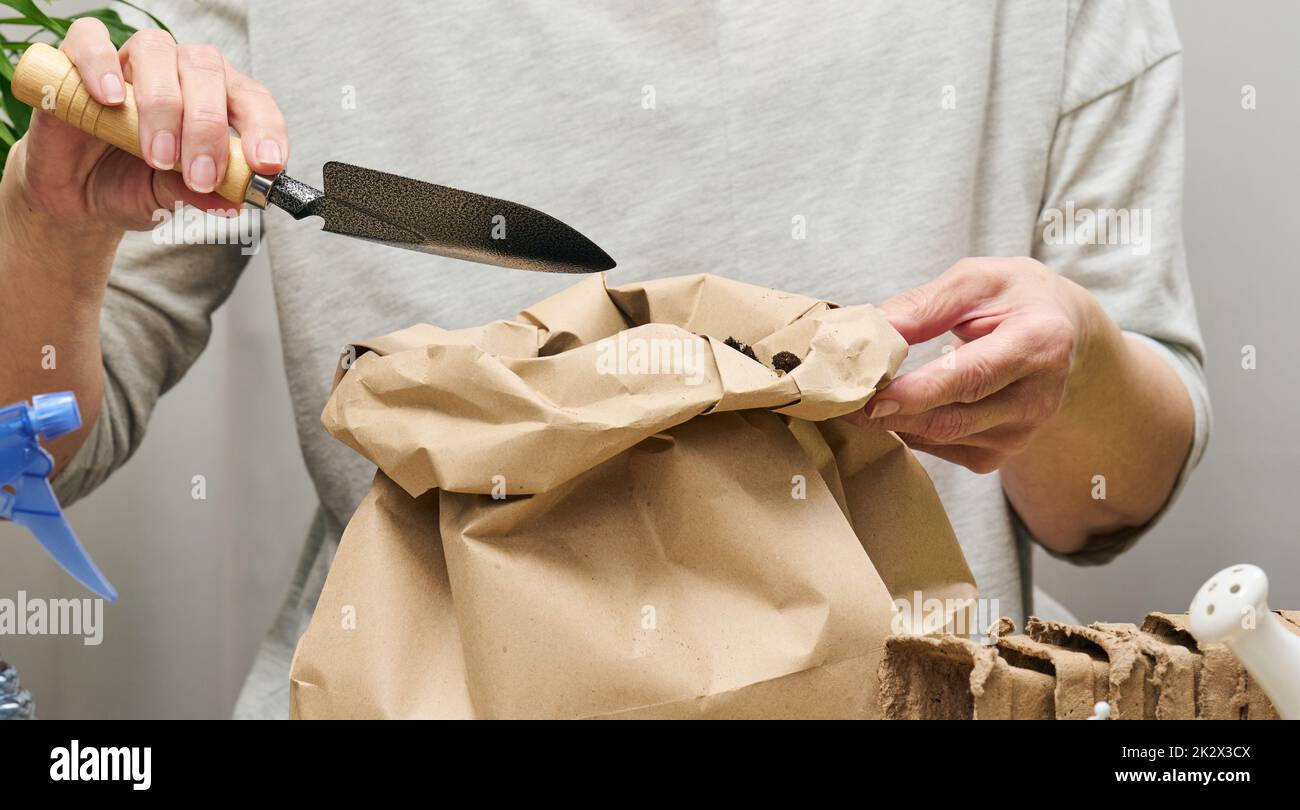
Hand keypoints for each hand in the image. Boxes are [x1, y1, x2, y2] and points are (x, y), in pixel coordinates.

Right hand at [5, 18, 287, 232]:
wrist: (78, 195)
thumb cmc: (134, 186)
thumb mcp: (170, 199)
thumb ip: (198, 194)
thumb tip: (231, 200)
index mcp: (217, 100)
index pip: (251, 98)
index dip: (264, 127)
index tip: (266, 164)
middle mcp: (180, 72)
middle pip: (207, 70)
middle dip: (208, 127)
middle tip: (200, 176)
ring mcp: (132, 61)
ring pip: (157, 51)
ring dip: (162, 104)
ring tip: (158, 156)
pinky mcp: (79, 60)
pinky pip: (90, 40)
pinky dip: (101, 64)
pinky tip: (109, 99)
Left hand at [849, 257, 1096, 473]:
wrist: (1061, 334)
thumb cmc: (1015, 298)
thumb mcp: (977, 279)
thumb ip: (926, 304)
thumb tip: (873, 328)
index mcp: (1040, 344)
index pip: (971, 377)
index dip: (917, 391)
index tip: (869, 394)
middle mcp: (1038, 400)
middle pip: (950, 418)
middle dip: (888, 411)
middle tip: (835, 397)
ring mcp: (1020, 434)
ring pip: (938, 437)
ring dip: (890, 420)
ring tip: (852, 394)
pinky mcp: (999, 454)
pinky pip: (939, 447)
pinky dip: (906, 428)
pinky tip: (888, 406)